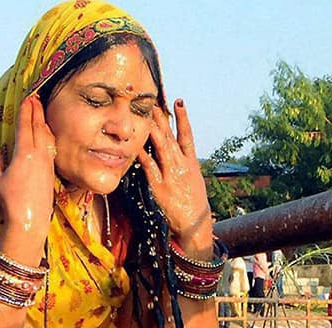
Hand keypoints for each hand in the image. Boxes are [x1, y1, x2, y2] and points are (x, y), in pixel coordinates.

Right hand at [0, 95, 56, 264]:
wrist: (29, 218)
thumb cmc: (9, 200)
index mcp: (24, 153)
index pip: (25, 126)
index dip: (26, 111)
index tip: (27, 98)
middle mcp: (38, 154)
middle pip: (39, 126)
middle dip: (37, 110)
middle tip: (35, 97)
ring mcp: (47, 162)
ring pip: (47, 135)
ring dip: (43, 121)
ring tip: (40, 111)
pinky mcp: (51, 170)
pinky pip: (50, 146)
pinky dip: (47, 134)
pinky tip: (46, 133)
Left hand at [138, 100, 212, 255]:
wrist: (195, 223)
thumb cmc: (193, 203)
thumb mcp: (193, 180)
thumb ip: (184, 165)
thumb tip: (176, 152)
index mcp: (191, 162)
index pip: (187, 135)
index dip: (182, 118)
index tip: (178, 101)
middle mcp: (182, 165)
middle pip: (171, 136)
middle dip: (162, 118)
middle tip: (154, 100)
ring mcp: (171, 175)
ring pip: (162, 147)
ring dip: (154, 129)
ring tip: (148, 114)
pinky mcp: (160, 187)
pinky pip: (150, 168)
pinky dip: (143, 155)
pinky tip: (137, 144)